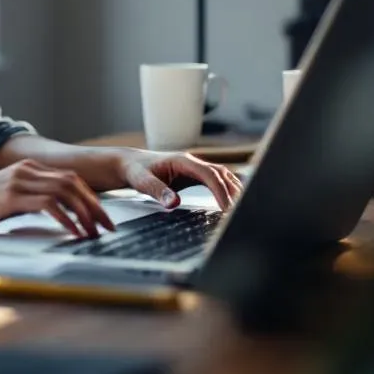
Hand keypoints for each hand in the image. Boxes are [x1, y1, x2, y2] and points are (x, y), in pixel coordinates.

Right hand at [0, 160, 116, 237]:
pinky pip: (48, 204)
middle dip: (95, 206)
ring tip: (94, 233)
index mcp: (29, 169)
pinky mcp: (11, 196)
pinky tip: (73, 232)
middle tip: (107, 227)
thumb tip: (56, 215)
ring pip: (65, 191)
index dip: (91, 198)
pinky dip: (66, 218)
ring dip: (84, 213)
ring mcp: (19, 181)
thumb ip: (29, 199)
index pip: (71, 179)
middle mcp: (27, 170)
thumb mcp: (8, 197)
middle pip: (73, 182)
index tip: (102, 218)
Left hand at [110, 148, 242, 210]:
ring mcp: (194, 167)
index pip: (209, 174)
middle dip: (233, 192)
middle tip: (241, 213)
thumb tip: (174, 203)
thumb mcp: (142, 182)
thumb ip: (157, 191)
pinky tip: (235, 201)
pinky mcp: (194, 175)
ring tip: (244, 208)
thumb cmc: (136, 171)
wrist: (130, 164)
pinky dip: (227, 189)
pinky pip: (216, 180)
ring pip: (222, 175)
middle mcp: (192, 162)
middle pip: (221, 173)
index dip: (220, 191)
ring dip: (234, 189)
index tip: (226, 209)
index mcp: (182, 161)